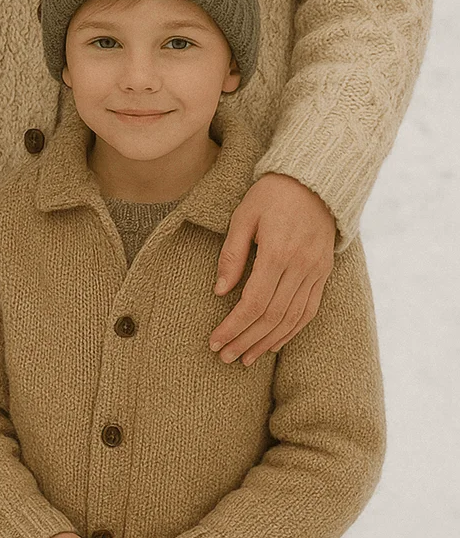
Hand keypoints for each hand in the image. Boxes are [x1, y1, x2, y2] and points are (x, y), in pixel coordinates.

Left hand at [210, 173, 335, 364]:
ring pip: (292, 319)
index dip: (233, 326)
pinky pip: (309, 310)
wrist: (315, 180)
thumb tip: (220, 291)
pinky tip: (274, 342)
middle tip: (224, 357)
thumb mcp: (244, 215)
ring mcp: (316, 271)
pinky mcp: (323, 273)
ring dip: (267, 341)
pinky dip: (291, 331)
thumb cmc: (272, 194)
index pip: (254, 302)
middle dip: (246, 340)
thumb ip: (232, 254)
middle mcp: (300, 266)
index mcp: (278, 251)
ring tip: (245, 358)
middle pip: (272, 316)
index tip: (215, 341)